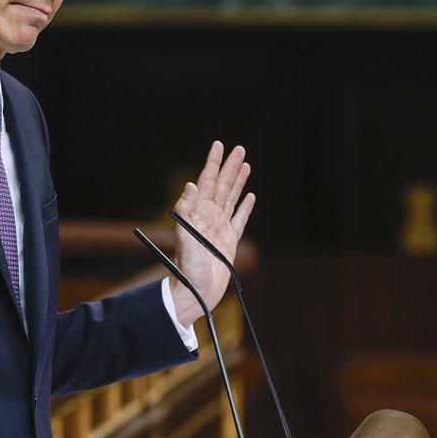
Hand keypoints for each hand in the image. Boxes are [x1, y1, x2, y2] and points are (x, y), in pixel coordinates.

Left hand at [169, 141, 255, 326]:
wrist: (195, 292)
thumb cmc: (187, 266)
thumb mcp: (185, 236)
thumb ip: (186, 210)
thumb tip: (191, 185)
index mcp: (199, 212)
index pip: (208, 181)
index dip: (213, 163)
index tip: (219, 145)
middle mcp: (209, 216)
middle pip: (222, 186)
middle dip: (230, 167)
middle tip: (239, 149)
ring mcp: (220, 228)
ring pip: (232, 198)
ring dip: (238, 182)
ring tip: (245, 165)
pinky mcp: (229, 241)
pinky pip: (240, 219)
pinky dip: (245, 207)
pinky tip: (250, 197)